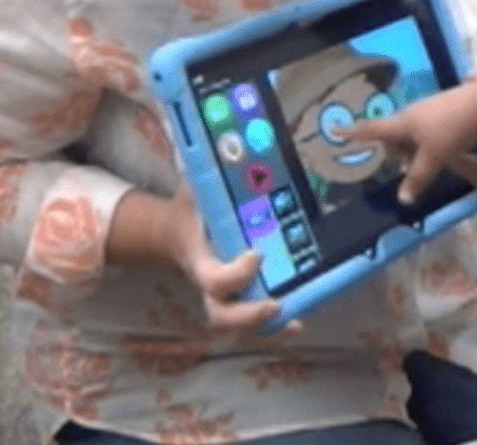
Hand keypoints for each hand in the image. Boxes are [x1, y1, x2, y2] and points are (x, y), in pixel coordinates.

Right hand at [162, 184, 297, 333]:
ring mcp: (225, 296)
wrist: (176, 231)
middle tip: (276, 304)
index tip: (257, 254)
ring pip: (240, 325)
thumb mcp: (194, 190)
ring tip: (297, 321)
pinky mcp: (241, 297)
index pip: (214, 279)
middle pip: (222, 316)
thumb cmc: (191, 209)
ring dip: (268, 328)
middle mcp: (210, 286)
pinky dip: (276, 326)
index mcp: (200, 260)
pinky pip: (255, 321)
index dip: (236, 275)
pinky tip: (301, 320)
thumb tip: (229, 148)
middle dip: (248, 316)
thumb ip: (207, 177)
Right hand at [345, 82, 476, 202]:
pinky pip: (425, 131)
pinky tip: (441, 153)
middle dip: (394, 150)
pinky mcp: (443, 113)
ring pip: (410, 134)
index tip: (334, 130)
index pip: (371, 130)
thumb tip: (402, 199)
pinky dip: (426, 145)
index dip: (352, 133)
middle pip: (392, 134)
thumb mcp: (434, 158)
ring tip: (426, 164)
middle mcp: (411, 114)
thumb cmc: (451, 130)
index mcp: (402, 123)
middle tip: (404, 166)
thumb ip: (418, 178)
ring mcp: (427, 112)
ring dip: (412, 150)